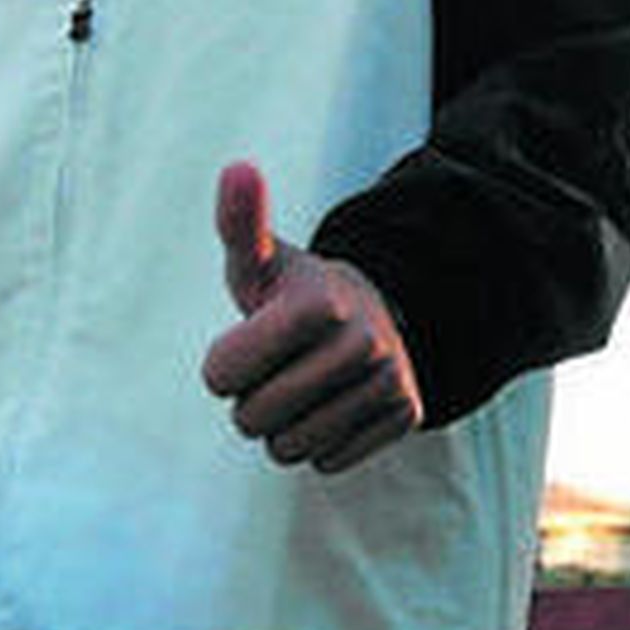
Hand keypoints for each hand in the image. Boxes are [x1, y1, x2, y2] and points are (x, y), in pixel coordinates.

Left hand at [203, 161, 422, 471]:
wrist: (368, 314)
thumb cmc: (290, 292)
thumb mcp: (258, 262)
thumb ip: (240, 223)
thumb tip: (238, 167)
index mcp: (317, 303)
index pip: (221, 377)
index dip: (222, 366)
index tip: (246, 340)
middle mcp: (363, 341)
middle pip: (253, 419)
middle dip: (250, 400)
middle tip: (276, 366)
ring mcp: (390, 379)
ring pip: (291, 448)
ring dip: (283, 426)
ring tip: (301, 385)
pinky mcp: (407, 414)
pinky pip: (328, 462)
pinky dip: (320, 442)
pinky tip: (332, 404)